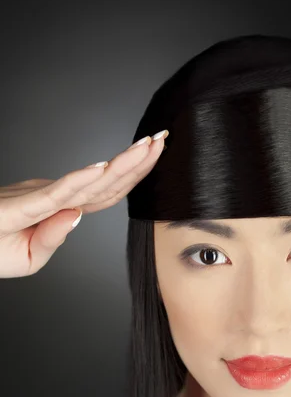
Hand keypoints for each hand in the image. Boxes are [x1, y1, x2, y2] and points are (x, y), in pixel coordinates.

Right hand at [0, 131, 167, 277]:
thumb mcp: (29, 257)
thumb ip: (54, 236)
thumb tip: (77, 215)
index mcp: (62, 212)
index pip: (108, 194)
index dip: (134, 176)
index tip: (155, 155)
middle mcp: (57, 200)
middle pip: (106, 184)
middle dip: (138, 161)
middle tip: (162, 138)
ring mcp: (41, 199)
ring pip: (89, 183)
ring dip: (121, 164)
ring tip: (148, 144)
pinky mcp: (22, 204)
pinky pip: (56, 193)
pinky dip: (79, 180)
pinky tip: (101, 169)